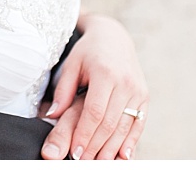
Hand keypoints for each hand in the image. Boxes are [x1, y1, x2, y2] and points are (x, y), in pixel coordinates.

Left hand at [39, 14, 147, 159]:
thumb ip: (63, 90)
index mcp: (106, 73)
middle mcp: (125, 83)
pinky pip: (138, 124)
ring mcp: (138, 90)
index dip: (84, 134)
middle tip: (83, 162)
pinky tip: (122, 156)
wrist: (114, 38)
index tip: (74, 151)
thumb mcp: (72, 65)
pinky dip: (131, 142)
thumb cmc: (88, 52)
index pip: (95, 112)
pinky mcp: (144, 97)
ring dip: (112, 148)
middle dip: (96, 146)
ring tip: (98, 162)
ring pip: (125, 126)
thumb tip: (51, 115)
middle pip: (110, 123)